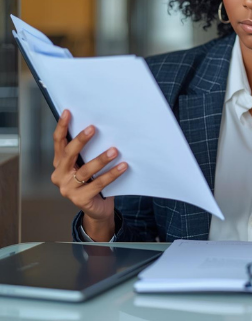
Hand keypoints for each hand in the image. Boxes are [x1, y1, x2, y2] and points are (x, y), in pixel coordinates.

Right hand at [51, 109, 127, 239]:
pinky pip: (98, 184)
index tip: (68, 112)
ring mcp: (68, 189)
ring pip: (86, 170)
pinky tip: (123, 166)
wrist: (98, 209)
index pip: (59, 143)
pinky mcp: (80, 200)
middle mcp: (60, 175)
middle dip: (80, 140)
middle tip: (93, 128)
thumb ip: (88, 151)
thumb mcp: (87, 164)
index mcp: (59, 164)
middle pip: (69, 154)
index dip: (62, 127)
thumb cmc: (93, 181)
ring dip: (101, 159)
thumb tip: (103, 128)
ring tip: (115, 150)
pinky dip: (112, 174)